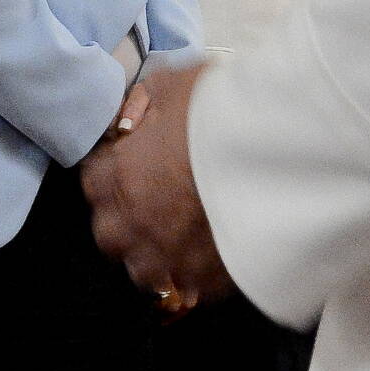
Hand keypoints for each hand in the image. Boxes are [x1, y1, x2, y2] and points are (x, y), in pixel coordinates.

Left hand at [81, 65, 229, 310]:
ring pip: (144, 270)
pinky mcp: (208, 280)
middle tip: (150, 199)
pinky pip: (190, 285)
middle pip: (110, 234)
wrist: (277, 146)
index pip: (92, 182)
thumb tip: (133, 117)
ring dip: (154, 251)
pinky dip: (194, 271)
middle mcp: (137, 223)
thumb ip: (143, 102)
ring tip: (177, 234)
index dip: (111, 170)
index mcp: (122, 176)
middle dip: (123, 218)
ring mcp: (171, 258)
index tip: (127, 163)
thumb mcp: (173, 84)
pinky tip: (210, 249)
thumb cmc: (220, 111)